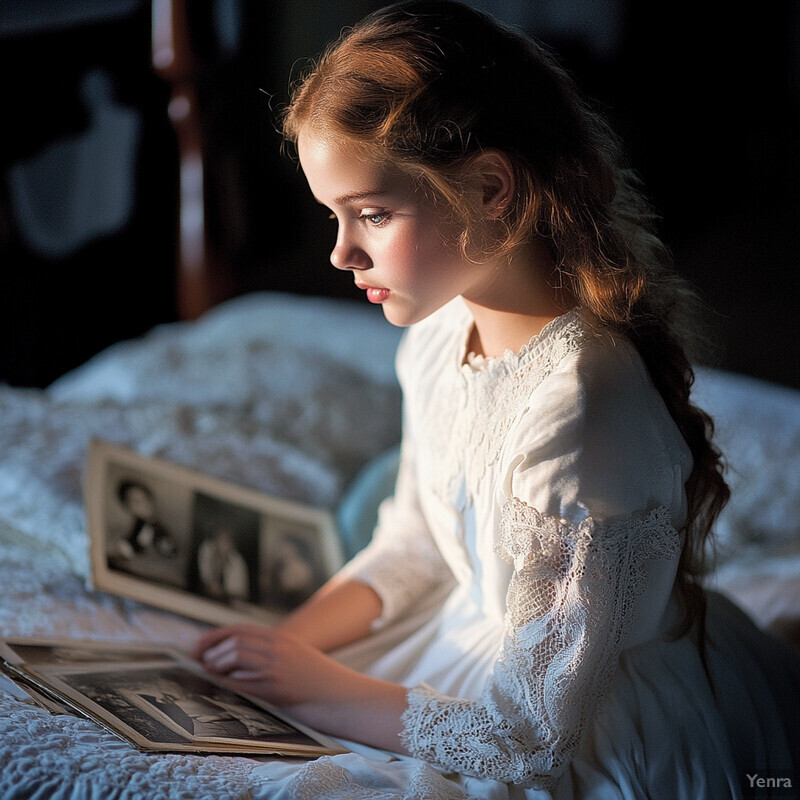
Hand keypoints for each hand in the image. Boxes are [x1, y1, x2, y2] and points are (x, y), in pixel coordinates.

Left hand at [190, 624, 409, 749]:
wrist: (342, 695)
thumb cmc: (319, 680)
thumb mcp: (296, 656)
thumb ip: (272, 652)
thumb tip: (237, 657)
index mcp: (282, 638)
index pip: (241, 630)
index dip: (216, 636)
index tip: (200, 644)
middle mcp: (278, 648)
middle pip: (234, 641)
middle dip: (211, 649)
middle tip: (197, 658)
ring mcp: (276, 667)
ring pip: (235, 657)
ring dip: (216, 663)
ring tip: (208, 670)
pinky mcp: (275, 687)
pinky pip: (243, 681)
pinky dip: (227, 680)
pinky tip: (221, 683)